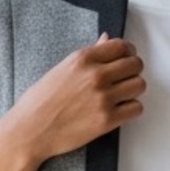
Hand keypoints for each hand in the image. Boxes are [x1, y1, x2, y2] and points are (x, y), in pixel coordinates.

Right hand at [0, 33, 144, 164]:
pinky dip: (131, 109)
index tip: (127, 58)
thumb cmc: (39, 101)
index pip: (121, 46)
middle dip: (133, 70)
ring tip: (122, 95)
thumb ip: (89, 55)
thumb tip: (106, 39)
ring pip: (139, 85)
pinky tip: (120, 110)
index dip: (129, 52)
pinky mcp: (106, 120)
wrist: (29, 131)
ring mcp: (102, 98)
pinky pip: (136, 109)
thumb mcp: (61, 69)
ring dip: (134, 90)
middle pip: (136, 64)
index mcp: (83, 58)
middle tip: (125, 78)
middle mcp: (95, 75)